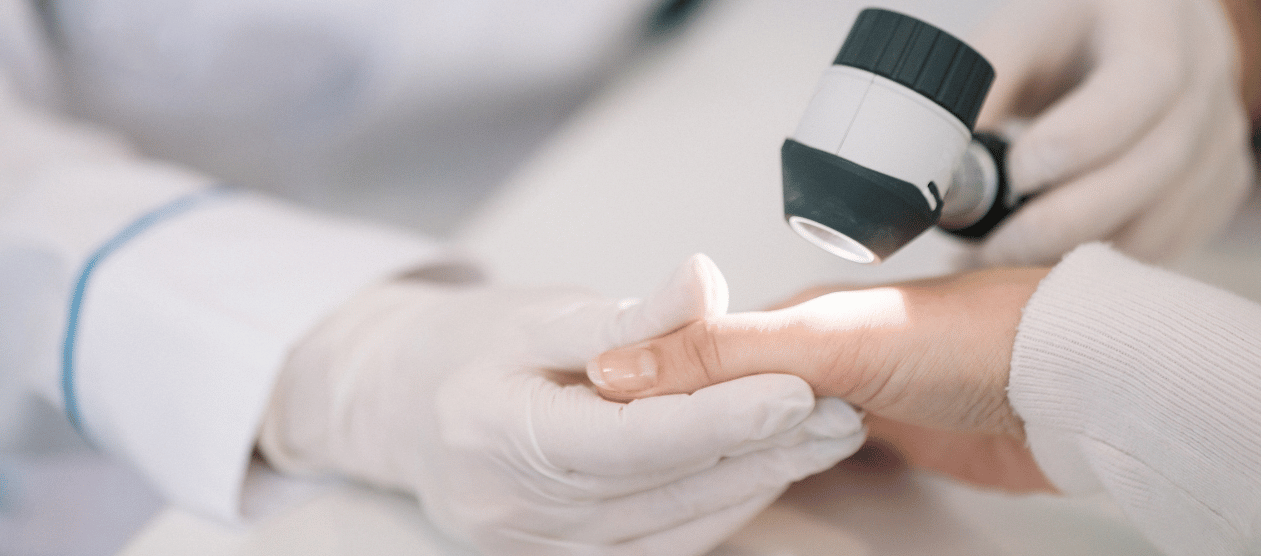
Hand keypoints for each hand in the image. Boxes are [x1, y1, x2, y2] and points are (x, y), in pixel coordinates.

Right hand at [258, 255, 865, 554]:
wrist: (400, 411)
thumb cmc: (467, 350)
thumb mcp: (536, 312)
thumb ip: (625, 314)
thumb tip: (705, 280)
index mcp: (497, 433)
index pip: (627, 437)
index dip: (716, 418)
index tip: (794, 391)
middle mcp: (514, 509)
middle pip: (662, 489)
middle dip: (760, 451)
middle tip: (840, 414)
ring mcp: (537, 549)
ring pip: (671, 528)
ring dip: (754, 483)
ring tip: (823, 438)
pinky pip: (657, 550)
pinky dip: (717, 510)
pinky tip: (765, 473)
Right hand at [588, 267, 1054, 492]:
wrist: (1067, 383)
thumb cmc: (964, 340)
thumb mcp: (825, 340)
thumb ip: (721, 352)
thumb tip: (615, 363)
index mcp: (785, 317)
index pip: (687, 356)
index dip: (640, 387)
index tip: (591, 420)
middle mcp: (808, 354)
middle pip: (718, 397)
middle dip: (673, 424)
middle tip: (619, 462)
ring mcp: (844, 397)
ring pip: (757, 431)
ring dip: (722, 451)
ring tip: (669, 479)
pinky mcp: (879, 438)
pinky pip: (803, 458)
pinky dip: (771, 470)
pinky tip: (752, 484)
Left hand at [971, 0, 1255, 265]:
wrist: (1123, 41)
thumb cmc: (1062, 37)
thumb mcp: (1015, 42)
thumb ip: (975, 96)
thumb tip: (928, 173)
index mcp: (1155, 21)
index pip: (1142, 84)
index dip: (1079, 140)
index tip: (1013, 175)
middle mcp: (1206, 76)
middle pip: (1154, 166)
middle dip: (1062, 221)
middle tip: (988, 250)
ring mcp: (1221, 136)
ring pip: (1162, 218)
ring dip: (1076, 254)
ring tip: (1000, 264)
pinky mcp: (1218, 184)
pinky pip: (1166, 244)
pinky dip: (1100, 264)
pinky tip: (1042, 263)